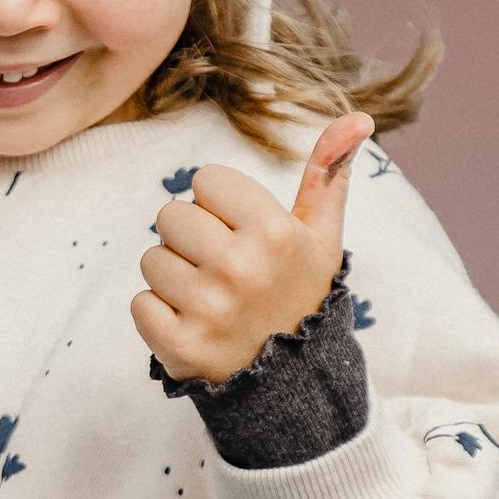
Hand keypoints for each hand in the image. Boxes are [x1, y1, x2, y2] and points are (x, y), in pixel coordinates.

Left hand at [131, 111, 374, 383]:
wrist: (292, 381)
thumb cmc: (299, 293)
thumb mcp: (321, 236)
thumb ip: (329, 173)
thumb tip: (359, 116)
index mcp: (275, 232)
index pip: (205, 180)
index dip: (218, 205)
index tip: (241, 234)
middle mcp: (242, 268)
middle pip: (170, 216)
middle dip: (190, 239)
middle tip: (222, 269)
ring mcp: (209, 310)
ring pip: (152, 259)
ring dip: (173, 277)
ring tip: (209, 298)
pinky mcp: (181, 346)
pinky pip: (140, 304)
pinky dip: (159, 314)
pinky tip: (193, 324)